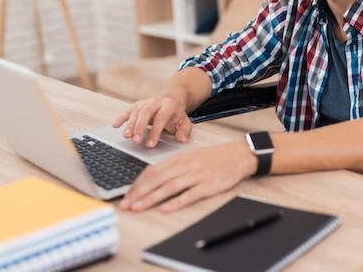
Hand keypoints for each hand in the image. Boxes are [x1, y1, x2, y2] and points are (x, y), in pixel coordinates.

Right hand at [113, 94, 191, 147]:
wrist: (172, 99)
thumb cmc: (177, 114)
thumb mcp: (185, 122)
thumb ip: (184, 131)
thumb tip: (182, 140)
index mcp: (169, 105)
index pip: (161, 118)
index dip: (155, 132)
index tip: (150, 144)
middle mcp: (156, 101)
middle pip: (146, 113)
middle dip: (140, 128)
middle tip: (136, 141)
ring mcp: (145, 102)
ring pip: (136, 112)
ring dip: (130, 124)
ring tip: (127, 136)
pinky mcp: (137, 105)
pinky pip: (128, 111)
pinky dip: (121, 118)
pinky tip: (115, 125)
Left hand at [119, 140, 256, 211]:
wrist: (237, 155)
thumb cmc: (213, 157)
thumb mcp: (189, 156)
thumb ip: (171, 166)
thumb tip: (151, 175)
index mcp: (179, 159)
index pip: (152, 171)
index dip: (137, 184)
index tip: (127, 195)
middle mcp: (185, 166)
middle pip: (157, 179)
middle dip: (139, 193)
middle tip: (126, 204)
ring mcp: (196, 175)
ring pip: (169, 187)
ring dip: (152, 198)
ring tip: (139, 207)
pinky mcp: (207, 185)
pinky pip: (189, 194)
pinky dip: (176, 202)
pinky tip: (166, 208)